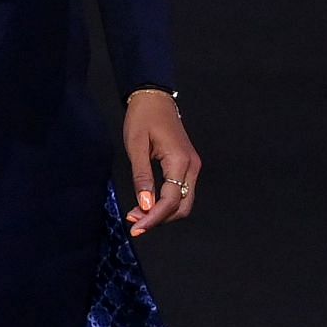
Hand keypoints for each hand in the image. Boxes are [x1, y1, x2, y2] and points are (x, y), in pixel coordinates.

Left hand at [121, 91, 200, 236]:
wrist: (154, 99)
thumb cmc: (142, 118)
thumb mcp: (136, 145)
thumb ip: (141, 176)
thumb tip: (145, 205)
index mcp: (180, 161)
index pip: (171, 200)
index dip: (154, 218)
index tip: (136, 228)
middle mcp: (192, 167)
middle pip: (181, 207)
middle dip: (159, 219)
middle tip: (134, 224)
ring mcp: (192, 167)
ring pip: (182, 202)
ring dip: (162, 213)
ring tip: (137, 216)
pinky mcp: (187, 166)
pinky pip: (180, 192)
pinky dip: (165, 203)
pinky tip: (147, 205)